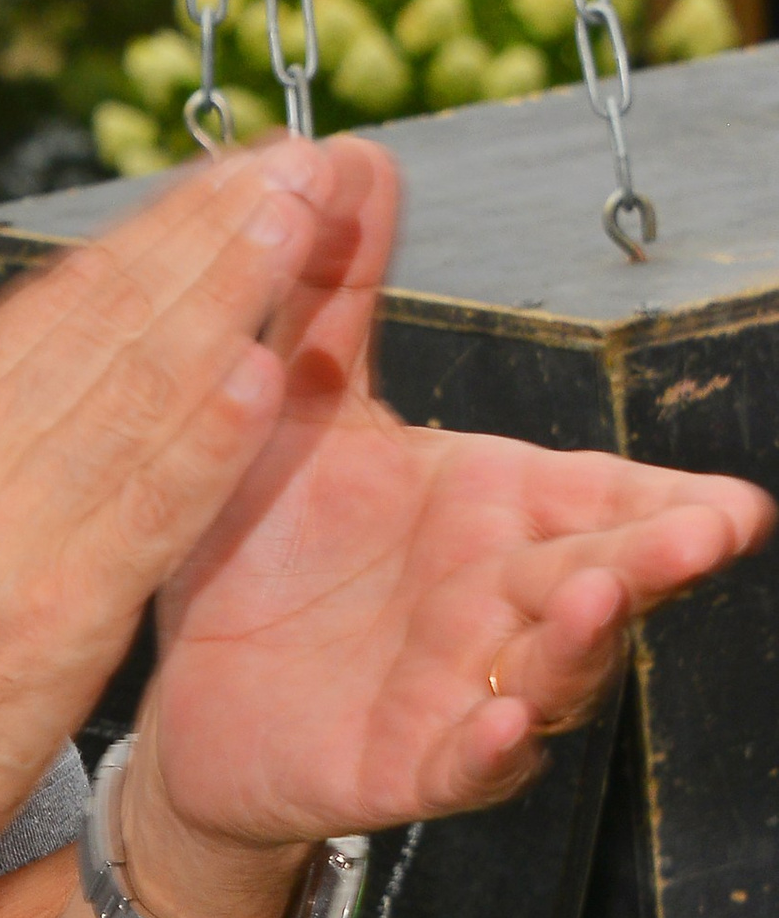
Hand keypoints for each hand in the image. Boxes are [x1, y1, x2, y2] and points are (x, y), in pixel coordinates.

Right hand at [0, 140, 372, 917]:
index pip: (60, 298)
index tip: (233, 171)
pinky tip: (258, 383)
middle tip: (292, 164)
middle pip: (105, 324)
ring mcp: (6, 533)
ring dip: (223, 305)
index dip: (157, 228)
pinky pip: (141, 514)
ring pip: (131, 397)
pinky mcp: (50, 616)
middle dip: (206, 236)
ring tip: (297, 231)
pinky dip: (199, 445)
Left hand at [142, 136, 774, 859]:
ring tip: (603, 599)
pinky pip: (467, 761)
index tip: (737, 500)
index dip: (667, 500)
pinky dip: (493, 745)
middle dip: (658, 556)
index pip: (602, 498)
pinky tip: (506, 724)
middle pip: (603, 575)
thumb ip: (333, 296)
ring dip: (587, 642)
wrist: (193, 696)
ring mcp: (467, 687)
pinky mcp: (409, 762)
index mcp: (495, 511)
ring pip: (555, 669)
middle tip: (718, 528)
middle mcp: (502, 600)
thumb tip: (354, 155)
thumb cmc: (275, 550)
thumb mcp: (303, 411)